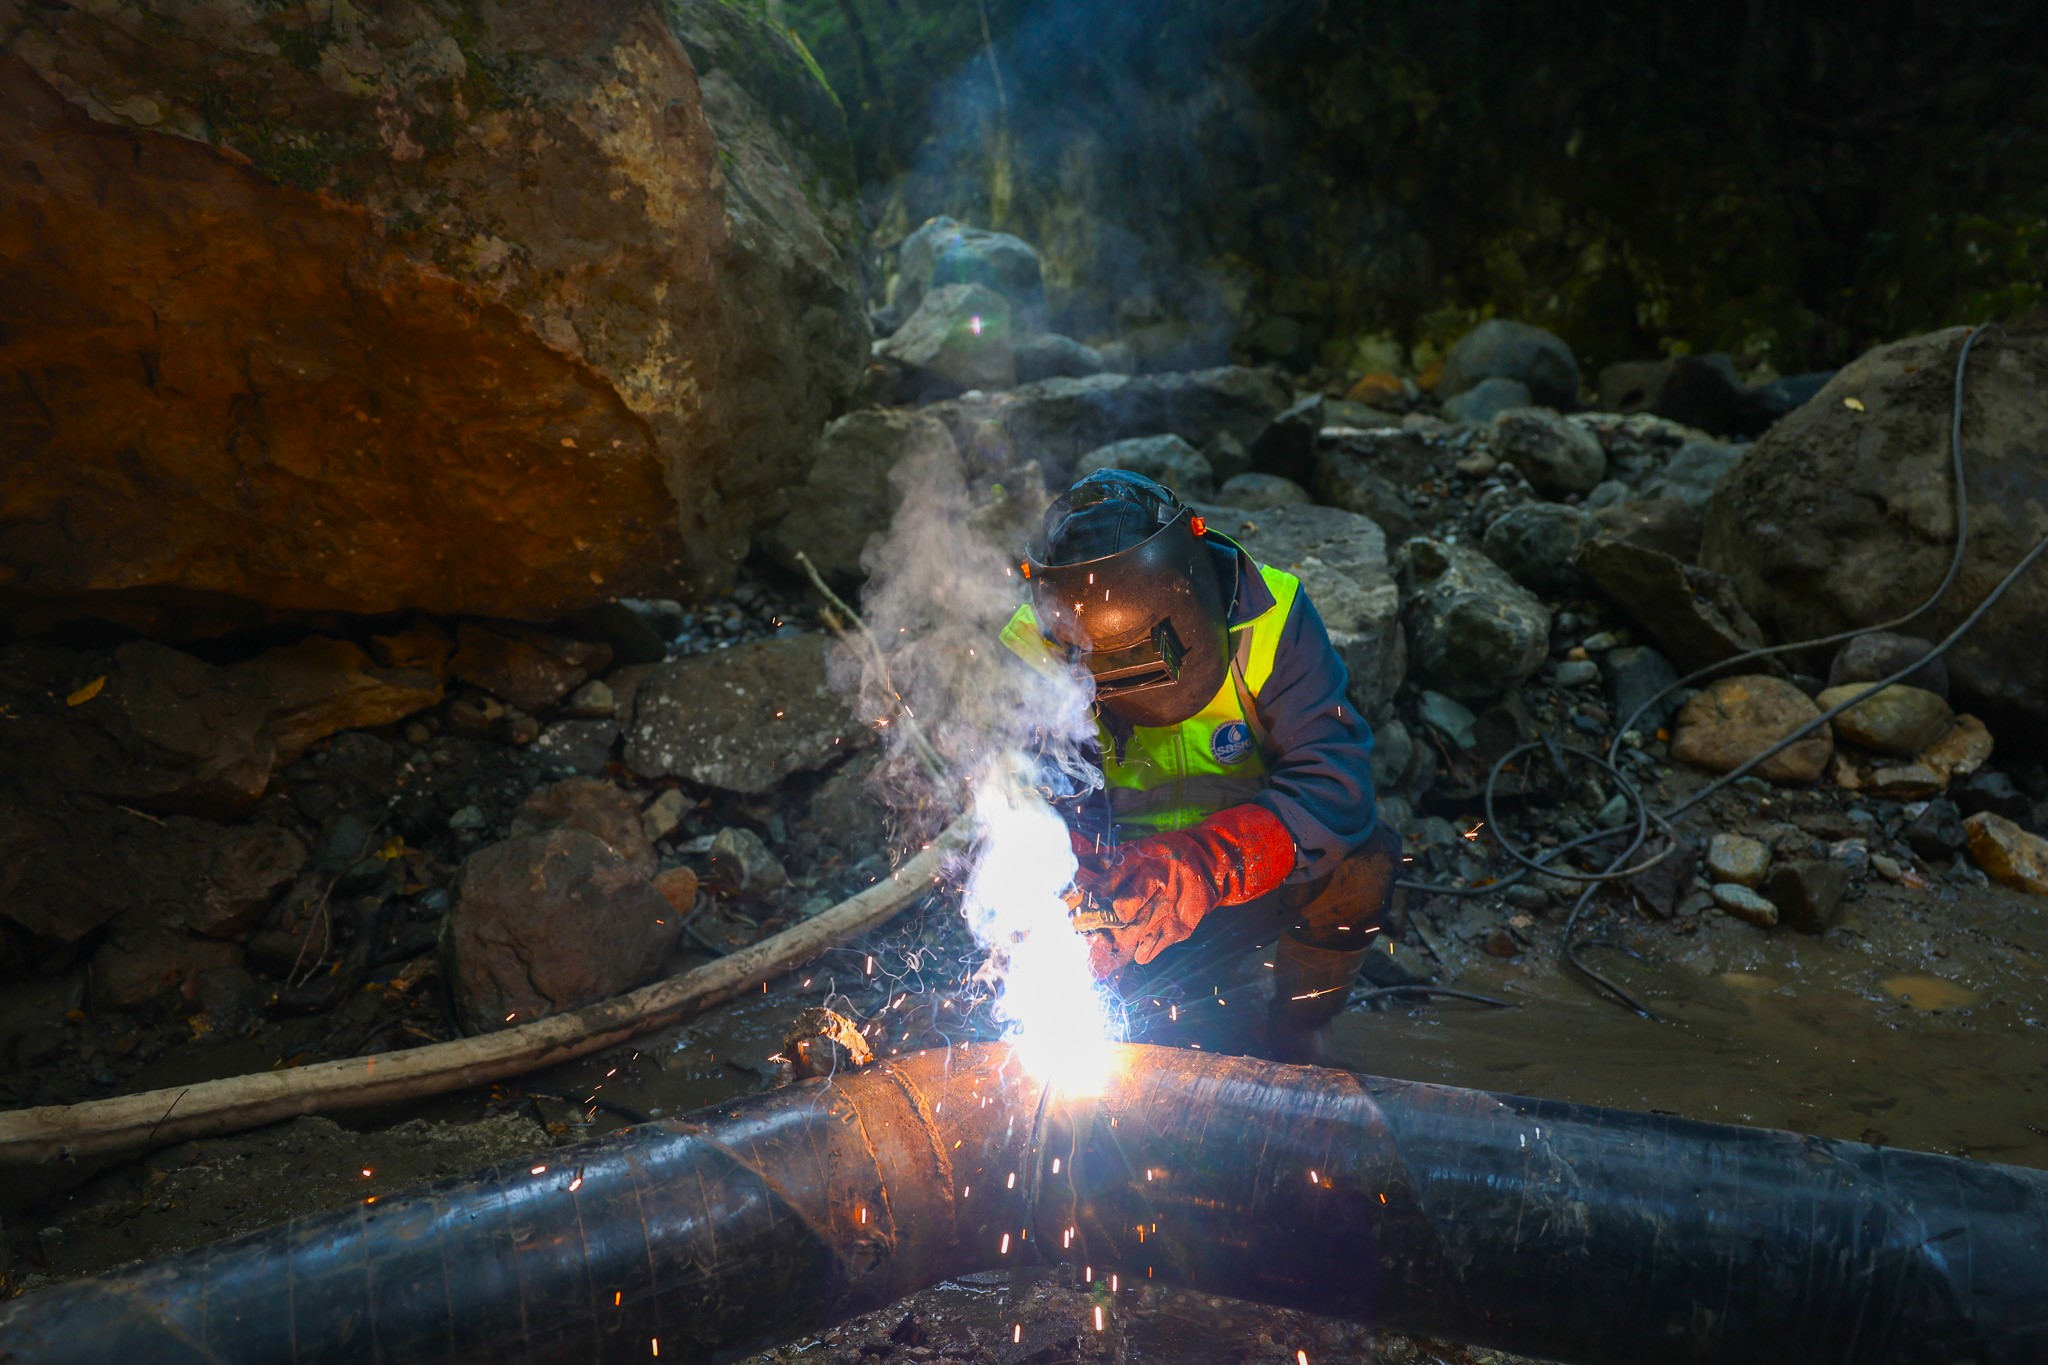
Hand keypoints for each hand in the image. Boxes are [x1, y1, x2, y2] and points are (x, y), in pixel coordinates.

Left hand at [1077, 805, 1296, 977]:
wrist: (1210, 863)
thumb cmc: (1163, 855)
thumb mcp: (1135, 849)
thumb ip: (1103, 860)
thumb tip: (1073, 865)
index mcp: (1140, 859)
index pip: (1104, 884)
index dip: (1083, 900)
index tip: (1068, 911)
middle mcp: (1157, 882)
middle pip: (1119, 912)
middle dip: (1097, 925)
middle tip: (1082, 933)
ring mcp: (1170, 908)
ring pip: (1132, 936)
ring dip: (1112, 945)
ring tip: (1100, 951)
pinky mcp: (1180, 929)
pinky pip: (1148, 952)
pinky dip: (1135, 953)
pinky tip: (1131, 947)